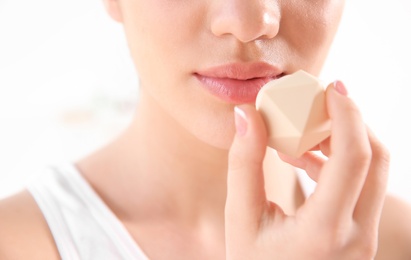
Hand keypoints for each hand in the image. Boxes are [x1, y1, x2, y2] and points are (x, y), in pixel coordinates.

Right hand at [225, 81, 389, 258]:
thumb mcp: (240, 218)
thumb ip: (243, 163)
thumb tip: (246, 114)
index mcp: (324, 230)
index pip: (353, 159)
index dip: (346, 115)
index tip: (330, 87)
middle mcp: (357, 236)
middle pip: (376, 159)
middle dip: (352, 120)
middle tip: (322, 100)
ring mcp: (365, 238)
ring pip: (374, 172)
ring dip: (346, 141)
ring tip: (306, 129)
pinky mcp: (361, 236)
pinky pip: (362, 187)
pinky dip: (340, 163)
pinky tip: (306, 158)